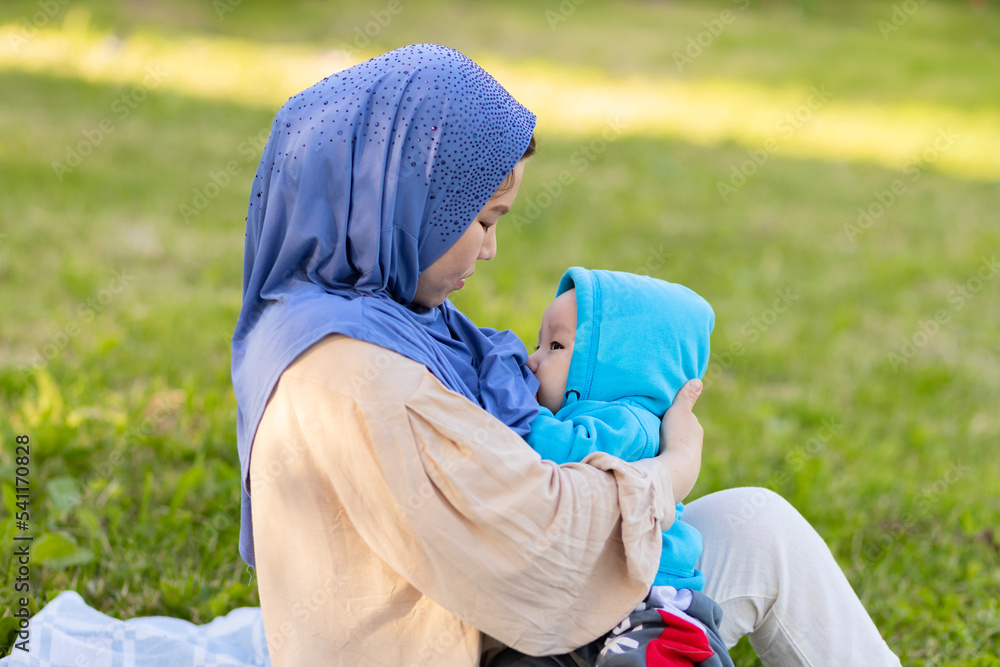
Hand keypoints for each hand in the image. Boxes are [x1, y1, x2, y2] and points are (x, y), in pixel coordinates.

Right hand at [657, 379, 703, 501]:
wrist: (677, 470)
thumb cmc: (677, 438)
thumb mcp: (678, 411)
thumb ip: (686, 397)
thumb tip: (697, 380)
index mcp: (696, 429)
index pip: (686, 419)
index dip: (675, 416)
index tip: (664, 415)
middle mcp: (696, 445)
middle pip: (681, 435)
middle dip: (672, 433)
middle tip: (655, 430)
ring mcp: (690, 462)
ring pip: (676, 450)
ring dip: (667, 448)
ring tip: (653, 447)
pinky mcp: (681, 475)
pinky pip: (671, 463)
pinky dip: (665, 460)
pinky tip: (655, 461)